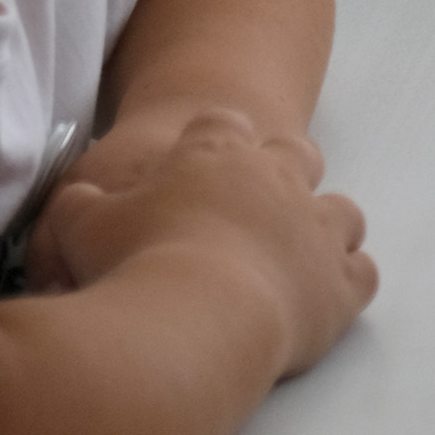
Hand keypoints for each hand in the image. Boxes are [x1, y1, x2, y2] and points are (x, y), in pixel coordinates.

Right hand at [28, 109, 375, 377]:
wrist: (200, 311)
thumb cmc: (137, 262)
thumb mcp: (82, 226)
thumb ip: (79, 210)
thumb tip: (73, 209)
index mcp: (216, 154)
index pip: (220, 122)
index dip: (210, 139)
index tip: (198, 161)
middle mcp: (280, 179)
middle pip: (297, 153)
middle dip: (282, 172)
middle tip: (256, 206)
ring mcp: (320, 228)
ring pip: (341, 211)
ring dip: (323, 228)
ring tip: (297, 254)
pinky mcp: (343, 282)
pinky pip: (361, 272)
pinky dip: (346, 283)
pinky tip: (326, 298)